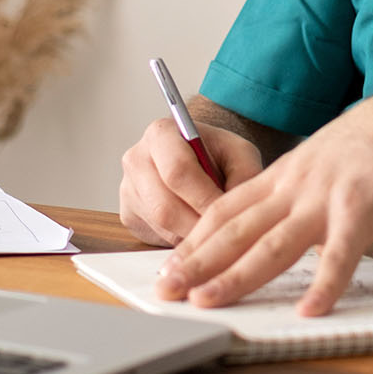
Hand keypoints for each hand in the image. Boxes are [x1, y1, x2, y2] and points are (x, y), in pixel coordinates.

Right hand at [118, 118, 263, 246]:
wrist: (198, 158)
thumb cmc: (218, 154)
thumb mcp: (240, 154)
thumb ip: (245, 174)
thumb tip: (240, 207)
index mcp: (161, 134)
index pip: (177, 171)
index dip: (204, 197)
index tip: (227, 214)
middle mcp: (137, 159)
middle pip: (164, 205)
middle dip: (198, 224)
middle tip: (224, 234)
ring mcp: (128, 188)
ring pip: (161, 225)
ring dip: (192, 235)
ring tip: (216, 233)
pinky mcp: (128, 214)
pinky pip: (155, 235)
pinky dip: (181, 240)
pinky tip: (199, 232)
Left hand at [154, 79, 372, 315]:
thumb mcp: (320, 162)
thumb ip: (297, 196)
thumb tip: (278, 232)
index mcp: (284, 176)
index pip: (225, 210)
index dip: (194, 240)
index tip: (170, 266)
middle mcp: (296, 186)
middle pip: (236, 229)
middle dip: (196, 263)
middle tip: (165, 290)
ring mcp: (327, 197)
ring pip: (272, 244)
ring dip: (236, 276)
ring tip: (207, 302)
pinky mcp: (363, 209)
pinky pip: (340, 254)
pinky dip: (324, 284)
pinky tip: (310, 309)